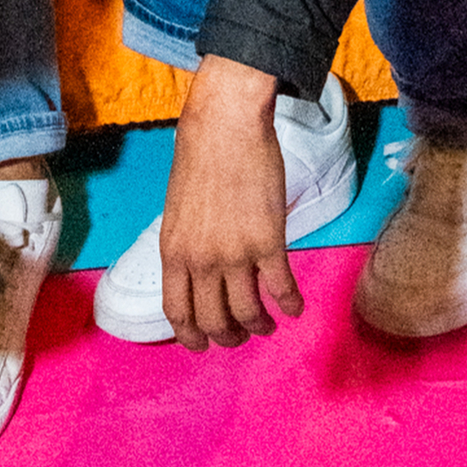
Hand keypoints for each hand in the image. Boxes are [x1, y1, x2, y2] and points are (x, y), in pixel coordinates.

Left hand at [159, 55, 302, 353]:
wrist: (226, 122)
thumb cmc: (200, 155)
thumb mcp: (178, 207)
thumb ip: (186, 244)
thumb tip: (198, 274)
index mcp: (173, 250)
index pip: (177, 312)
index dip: (191, 336)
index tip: (203, 344)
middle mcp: (201, 259)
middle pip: (214, 321)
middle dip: (229, 336)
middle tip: (241, 333)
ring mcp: (235, 253)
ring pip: (249, 313)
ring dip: (260, 326)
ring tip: (268, 323)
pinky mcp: (268, 242)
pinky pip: (281, 290)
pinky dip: (289, 305)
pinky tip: (294, 306)